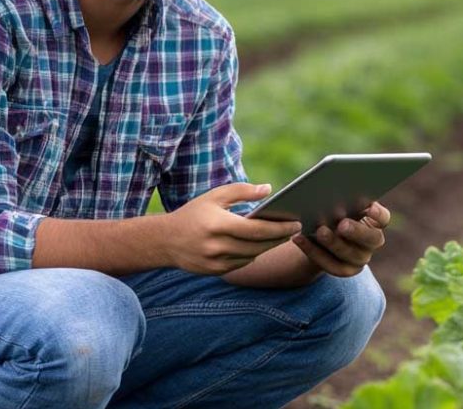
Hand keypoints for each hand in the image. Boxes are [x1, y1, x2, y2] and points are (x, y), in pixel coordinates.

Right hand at [161, 182, 301, 274]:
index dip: (280, 228)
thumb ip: (242, 191)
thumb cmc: (194, 213)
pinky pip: (242, 263)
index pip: (257, 229)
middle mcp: (217, 246)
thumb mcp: (215, 196)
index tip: (296, 223)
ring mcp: (216, 262)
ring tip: (282, 236)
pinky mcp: (215, 272)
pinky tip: (261, 245)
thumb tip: (269, 190)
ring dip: (268, 247)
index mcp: (218, 225)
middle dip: (279, 238)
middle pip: (259, 245)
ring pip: (253, 256)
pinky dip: (253, 254)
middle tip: (295, 229)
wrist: (165, 241)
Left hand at [292, 202, 389, 276]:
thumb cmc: (330, 212)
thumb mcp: (336, 204)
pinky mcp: (345, 270)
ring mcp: (360, 258)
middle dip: (357, 231)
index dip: (379, 214)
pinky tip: (300, 239)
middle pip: (372, 239)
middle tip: (342, 224)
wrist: (318, 236)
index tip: (370, 207)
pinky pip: (331, 265)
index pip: (383, 218)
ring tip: (319, 231)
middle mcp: (372, 241)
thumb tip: (333, 190)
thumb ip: (340, 199)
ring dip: (333, 242)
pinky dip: (314, 252)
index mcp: (374, 221)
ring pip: (349, 254)